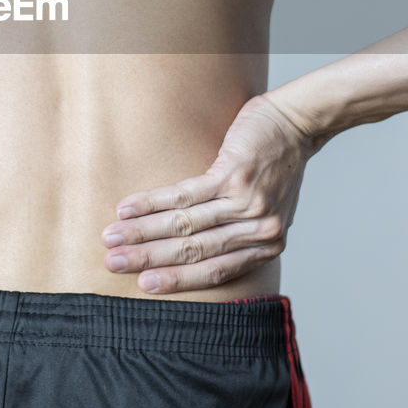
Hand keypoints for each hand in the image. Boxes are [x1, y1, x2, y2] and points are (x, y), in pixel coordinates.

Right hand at [100, 93, 325, 293]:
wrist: (295, 123)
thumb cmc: (275, 167)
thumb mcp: (267, 210)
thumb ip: (238, 233)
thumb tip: (193, 251)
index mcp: (266, 244)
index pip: (214, 271)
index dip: (175, 279)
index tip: (143, 284)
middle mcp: (258, 230)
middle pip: (192, 251)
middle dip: (147, 259)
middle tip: (113, 262)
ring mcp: (246, 203)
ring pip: (183, 225)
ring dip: (141, 232)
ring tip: (112, 236)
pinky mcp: (233, 175)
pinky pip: (184, 194)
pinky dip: (151, 202)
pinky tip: (128, 207)